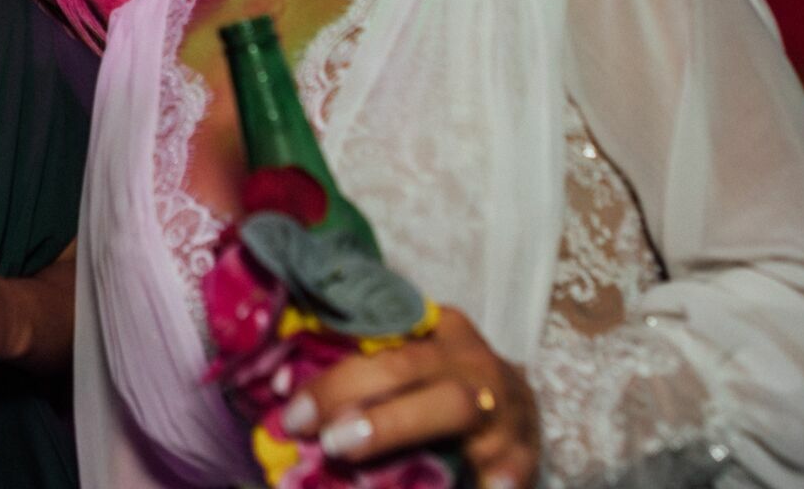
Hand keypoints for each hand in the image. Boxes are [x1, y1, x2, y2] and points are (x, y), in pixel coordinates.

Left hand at [278, 306, 538, 487]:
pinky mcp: (524, 450)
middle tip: (305, 427)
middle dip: (349, 392)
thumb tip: (279, 394)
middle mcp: (467, 360)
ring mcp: (500, 404)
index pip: (376, 335)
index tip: (286, 400)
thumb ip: (359, 372)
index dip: (330, 368)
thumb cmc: (443, 386)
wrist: (522, 410)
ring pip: (450, 405)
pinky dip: (488, 473)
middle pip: (406, 366)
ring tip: (345, 450)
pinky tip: (476, 483)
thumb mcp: (410, 364)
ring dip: (393, 425)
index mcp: (435, 330)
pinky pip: (505, 460)